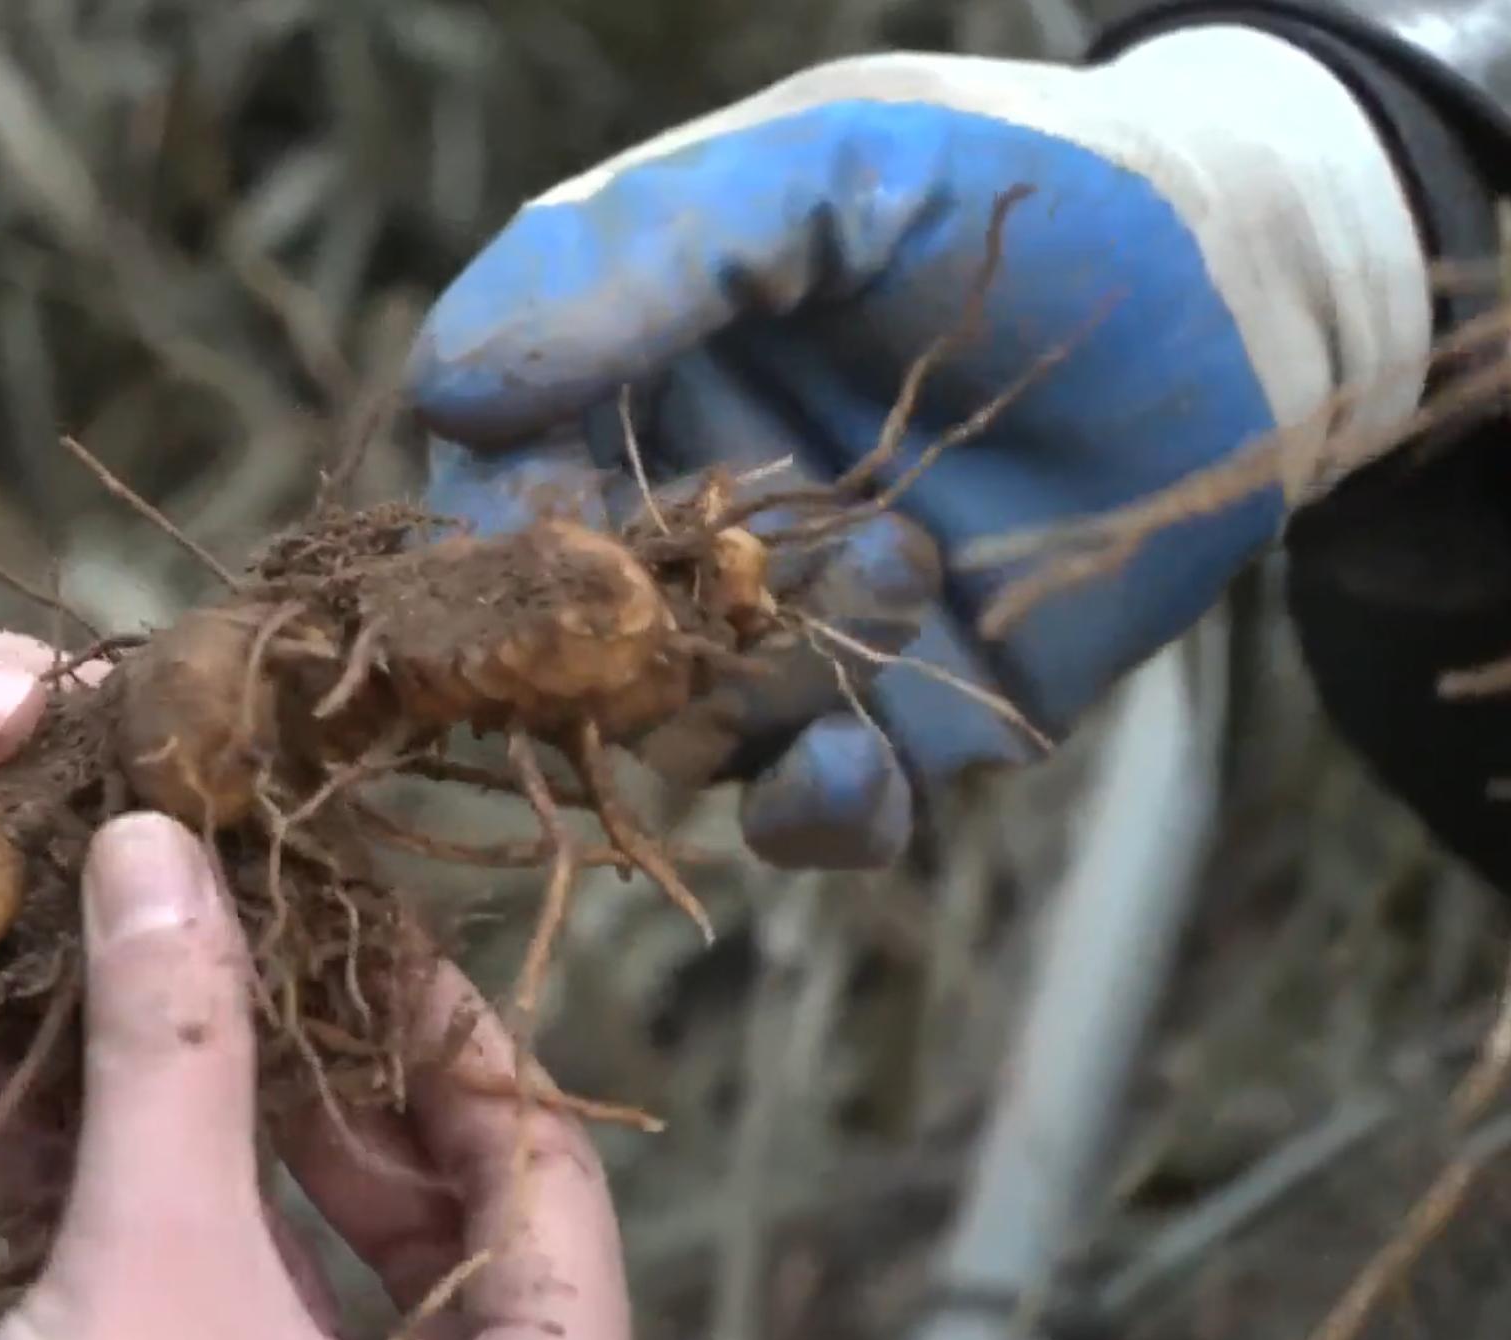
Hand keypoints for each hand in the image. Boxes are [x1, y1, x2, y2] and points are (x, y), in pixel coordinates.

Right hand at [0, 813, 631, 1339]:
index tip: (341, 909)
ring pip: (283, 1253)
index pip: (544, 1167)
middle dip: (287, 1066)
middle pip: (411, 1201)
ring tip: (99, 1004)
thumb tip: (159, 845)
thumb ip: (175, 1057)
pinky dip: (123, 1214)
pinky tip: (28, 1120)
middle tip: (204, 942)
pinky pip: (193, 1313)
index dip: (445, 1023)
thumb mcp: (158, 1279)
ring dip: (183, 1127)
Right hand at [407, 24, 1430, 865]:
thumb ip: (636, 256)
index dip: (503, 536)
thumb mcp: (823, 170)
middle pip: (576, 645)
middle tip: (725, 590)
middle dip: (631, 646)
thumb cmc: (1023, 195)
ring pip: (688, 735)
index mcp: (628, 387)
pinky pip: (813, 815)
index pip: (493, 491)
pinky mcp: (903, 722)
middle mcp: (686, 525)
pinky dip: (815, 809)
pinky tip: (857, 765)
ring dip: (761, 693)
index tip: (560, 543)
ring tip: (906, 565)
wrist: (1249, 290)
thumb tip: (443, 388)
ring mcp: (790, 632)